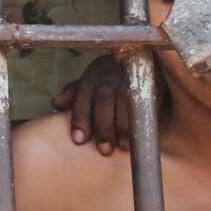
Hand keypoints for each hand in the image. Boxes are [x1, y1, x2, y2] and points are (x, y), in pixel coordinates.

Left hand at [49, 52, 163, 154]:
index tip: (79, 140)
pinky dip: (143, 118)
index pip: (83, 92)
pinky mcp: (155, 81)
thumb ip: (75, 95)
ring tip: (122, 147)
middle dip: (102, 124)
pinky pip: (148, 99)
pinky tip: (140, 134)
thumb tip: (56, 103)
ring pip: (125, 98)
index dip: (80, 116)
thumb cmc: (114, 78)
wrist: (147, 60)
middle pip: (104, 95)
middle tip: (104, 150)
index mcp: (95, 71)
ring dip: (123, 125)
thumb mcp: (93, 83)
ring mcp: (134, 73)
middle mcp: (113, 70)